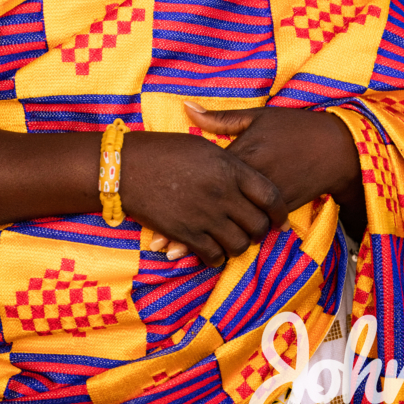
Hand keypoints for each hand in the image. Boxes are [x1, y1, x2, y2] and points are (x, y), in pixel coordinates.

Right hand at [120, 130, 288, 266]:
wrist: (123, 167)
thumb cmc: (162, 150)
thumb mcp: (201, 146)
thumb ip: (228, 162)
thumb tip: (246, 173)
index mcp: (229, 167)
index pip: (270, 195)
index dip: (279, 211)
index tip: (279, 218)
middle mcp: (222, 192)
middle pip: (257, 224)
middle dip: (259, 231)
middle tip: (253, 231)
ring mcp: (204, 215)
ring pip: (238, 244)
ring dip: (238, 245)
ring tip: (232, 241)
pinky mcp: (185, 233)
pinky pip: (213, 255)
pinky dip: (217, 257)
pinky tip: (213, 250)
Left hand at [151, 102, 362, 258]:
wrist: (336, 146)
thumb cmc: (294, 127)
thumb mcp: (258, 116)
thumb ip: (221, 118)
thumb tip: (187, 107)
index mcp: (243, 154)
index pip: (205, 178)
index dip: (180, 194)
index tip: (155, 205)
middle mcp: (252, 180)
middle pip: (213, 207)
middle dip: (186, 227)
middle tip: (159, 245)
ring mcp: (266, 198)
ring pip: (229, 225)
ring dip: (203, 240)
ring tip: (175, 255)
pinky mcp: (281, 209)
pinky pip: (251, 230)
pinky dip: (232, 241)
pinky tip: (214, 255)